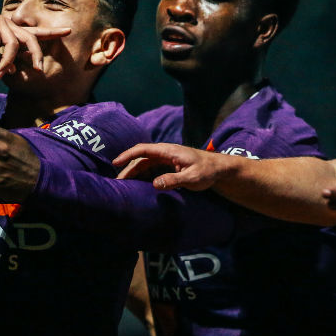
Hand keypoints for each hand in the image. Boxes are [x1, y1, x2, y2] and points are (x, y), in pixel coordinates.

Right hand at [0, 9, 69, 78]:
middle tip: (38, 69)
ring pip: (12, 42)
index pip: (36, 33)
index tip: (69, 30)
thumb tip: (12, 71)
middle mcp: (10, 25)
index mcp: (13, 33)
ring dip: (7, 61)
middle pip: (30, 38)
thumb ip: (2, 62)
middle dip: (36, 54)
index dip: (52, 32)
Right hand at [113, 143, 229, 191]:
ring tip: (124, 185)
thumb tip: (154, 184)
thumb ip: (173, 180)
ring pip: (144, 164)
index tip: (116, 162)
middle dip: (127, 168)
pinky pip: (151, 169)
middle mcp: (164, 152)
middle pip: (141, 158)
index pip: (143, 150)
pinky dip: (142, 175)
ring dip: (134, 173)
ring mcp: (166, 159)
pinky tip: (137, 185)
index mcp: (168, 151)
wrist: (219, 169)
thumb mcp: (192, 178)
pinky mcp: (168, 165)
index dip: (128, 155)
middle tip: (118, 182)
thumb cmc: (207, 171)